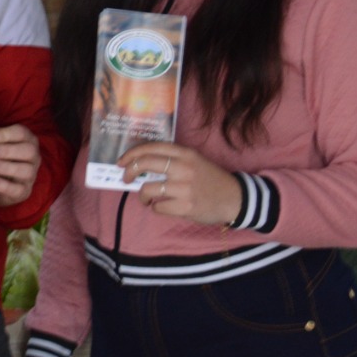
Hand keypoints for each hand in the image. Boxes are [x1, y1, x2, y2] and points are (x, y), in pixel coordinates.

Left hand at [0, 124, 40, 206]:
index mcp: (27, 141)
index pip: (21, 133)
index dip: (5, 134)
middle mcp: (33, 157)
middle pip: (28, 151)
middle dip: (7, 150)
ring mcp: (31, 175)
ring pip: (26, 170)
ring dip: (5, 167)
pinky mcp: (24, 191)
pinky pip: (18, 189)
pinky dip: (4, 185)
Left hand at [120, 142, 241, 225]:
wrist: (235, 198)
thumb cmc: (209, 179)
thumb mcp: (194, 161)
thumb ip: (171, 160)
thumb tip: (138, 166)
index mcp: (184, 154)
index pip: (151, 148)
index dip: (131, 154)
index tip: (121, 162)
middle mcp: (183, 168)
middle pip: (144, 164)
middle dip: (129, 172)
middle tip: (126, 179)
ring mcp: (184, 188)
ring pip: (147, 189)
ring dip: (143, 196)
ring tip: (148, 199)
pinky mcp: (186, 206)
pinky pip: (158, 208)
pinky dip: (156, 208)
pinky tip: (163, 207)